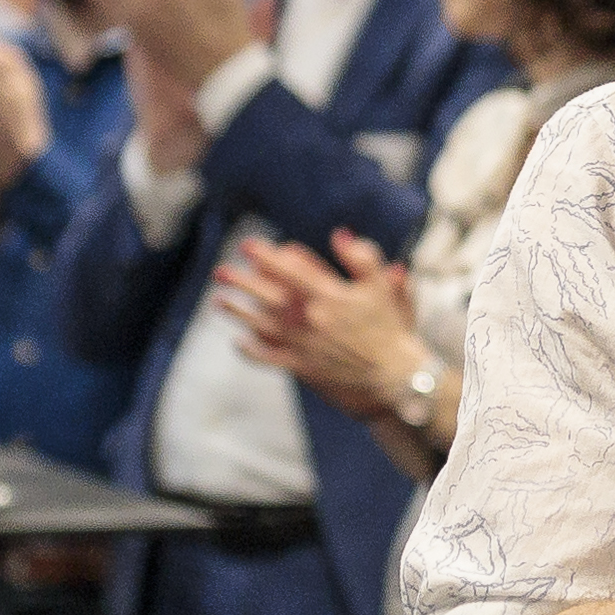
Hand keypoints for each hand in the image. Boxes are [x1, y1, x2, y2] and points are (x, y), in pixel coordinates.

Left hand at [210, 228, 422, 417]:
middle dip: (241, 282)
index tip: (248, 246)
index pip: (290, 270)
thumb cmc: (392, 332)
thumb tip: (340, 234)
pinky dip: (251, 351)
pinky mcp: (302, 369)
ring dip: (238, 312)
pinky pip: (269, 359)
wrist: (395, 380)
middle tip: (221, 271)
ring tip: (219, 301)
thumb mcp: (383, 288)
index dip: (266, 256)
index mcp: (328, 297)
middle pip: (267, 296)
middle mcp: (310, 320)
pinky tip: (239, 342)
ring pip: (261, 326)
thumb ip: (362, 257)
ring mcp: (303, 346)